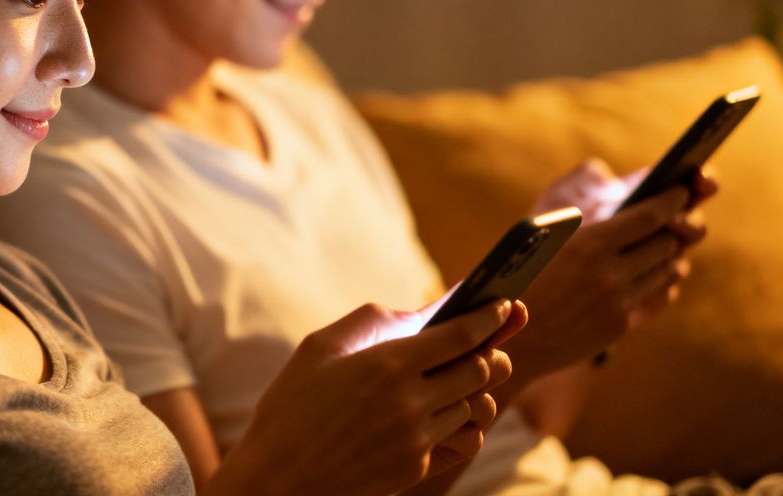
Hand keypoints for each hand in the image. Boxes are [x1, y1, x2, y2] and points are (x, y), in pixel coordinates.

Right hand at [207, 299, 526, 495]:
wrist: (279, 482)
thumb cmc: (289, 410)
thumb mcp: (316, 350)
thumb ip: (366, 323)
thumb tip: (409, 314)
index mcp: (387, 365)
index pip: (461, 336)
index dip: (489, 317)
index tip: (504, 305)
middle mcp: (411, 402)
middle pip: (480, 370)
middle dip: (490, 351)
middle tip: (488, 342)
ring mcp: (418, 439)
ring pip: (475, 406)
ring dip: (475, 388)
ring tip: (463, 378)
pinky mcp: (418, 468)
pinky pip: (464, 440)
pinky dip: (466, 424)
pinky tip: (449, 415)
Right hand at [507, 167, 716, 381]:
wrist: (504, 338)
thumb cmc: (512, 275)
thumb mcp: (535, 235)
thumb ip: (576, 213)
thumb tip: (607, 183)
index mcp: (586, 244)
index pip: (650, 216)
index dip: (672, 199)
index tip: (680, 189)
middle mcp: (608, 274)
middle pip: (665, 242)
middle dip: (671, 226)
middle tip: (669, 216)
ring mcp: (617, 303)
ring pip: (666, 270)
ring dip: (668, 254)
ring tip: (662, 243)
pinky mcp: (619, 326)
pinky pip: (657, 296)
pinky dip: (661, 280)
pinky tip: (653, 273)